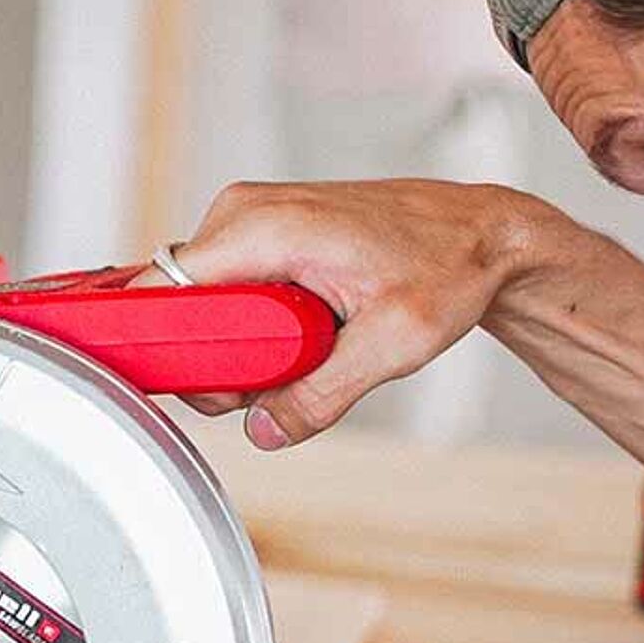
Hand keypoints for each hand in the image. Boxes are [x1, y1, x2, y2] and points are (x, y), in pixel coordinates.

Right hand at [140, 180, 544, 447]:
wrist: (482, 236)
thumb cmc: (448, 267)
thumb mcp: (393, 345)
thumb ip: (320, 395)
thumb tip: (263, 430)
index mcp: (266, 227)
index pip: (161, 287)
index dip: (163, 345)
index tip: (199, 383)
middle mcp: (244, 212)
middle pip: (175, 306)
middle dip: (213, 361)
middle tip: (276, 382)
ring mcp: (248, 220)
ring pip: (197, 304)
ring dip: (235, 349)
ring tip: (303, 352)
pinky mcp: (258, 235)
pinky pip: (222, 293)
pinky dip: (249, 329)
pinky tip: (297, 338)